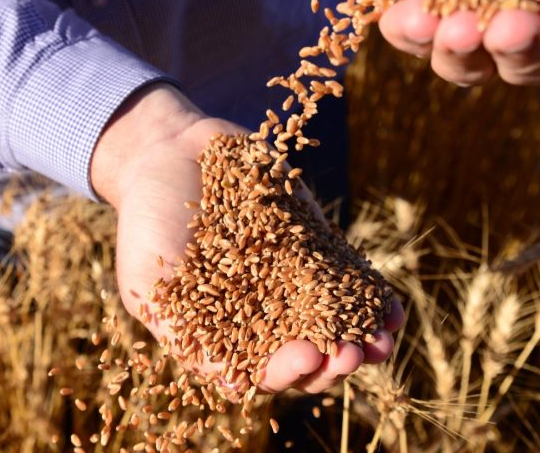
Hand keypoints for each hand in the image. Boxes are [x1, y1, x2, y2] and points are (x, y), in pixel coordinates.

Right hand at [91, 83, 403, 392]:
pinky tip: (391, 309)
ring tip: (383, 341)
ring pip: (336, 323)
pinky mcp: (314, 247)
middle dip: (334, 361)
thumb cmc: (148, 219)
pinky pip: (348, 278)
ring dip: (362, 339)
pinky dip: (370, 297)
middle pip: (309, 355)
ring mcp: (292, 281)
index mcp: (227, 333)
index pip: (264, 370)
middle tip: (352, 353)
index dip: (289, 371)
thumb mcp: (151, 282)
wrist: (171, 152)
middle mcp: (264, 314)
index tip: (307, 355)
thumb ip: (185, 332)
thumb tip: (234, 385)